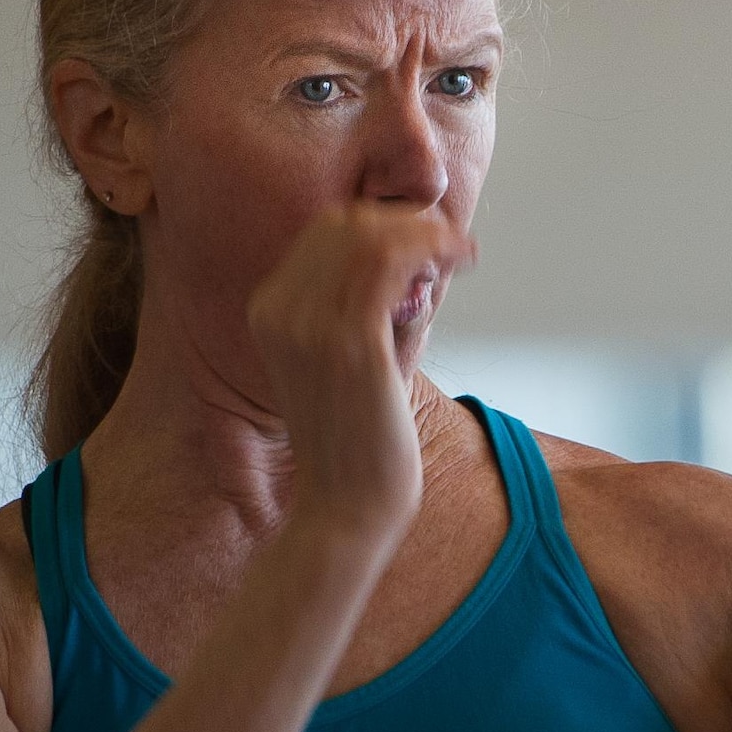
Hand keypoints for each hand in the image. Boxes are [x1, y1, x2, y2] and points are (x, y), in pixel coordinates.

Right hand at [246, 203, 476, 542]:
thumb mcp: (347, 368)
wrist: (344, 510)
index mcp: (269, 313)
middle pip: (344, 224)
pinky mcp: (351, 341)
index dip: (381, 223)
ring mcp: (310, 324)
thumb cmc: (357, 448)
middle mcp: (280, 310)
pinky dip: (435, 249)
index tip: (425, 239)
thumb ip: (365, 318)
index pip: (324, 234)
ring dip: (427, 233)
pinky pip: (393, 261)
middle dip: (405, 220)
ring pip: (371, 234)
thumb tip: (416, 275)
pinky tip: (463, 260)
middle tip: (449, 242)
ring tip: (460, 253)